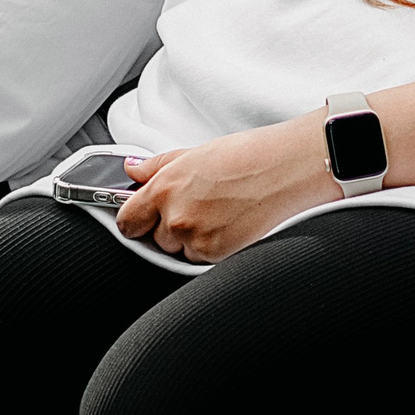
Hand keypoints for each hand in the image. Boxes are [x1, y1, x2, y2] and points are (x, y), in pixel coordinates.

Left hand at [112, 113, 340, 263]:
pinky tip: (230, 225)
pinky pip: (202, 261)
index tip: (142, 217)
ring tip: (219, 214)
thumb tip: (133, 170)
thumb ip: (156, 166)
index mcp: (164, 188)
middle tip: (199, 207)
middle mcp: (175, 217)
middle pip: (156, 239)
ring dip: (192, 240)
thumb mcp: (195, 153)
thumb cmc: (250, 156)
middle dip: (171, 228)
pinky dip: (212, 249)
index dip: (134, 220)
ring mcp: (196, 239)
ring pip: (180, 252)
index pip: (127, 221)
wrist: (287, 169)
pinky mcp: (217, 255)